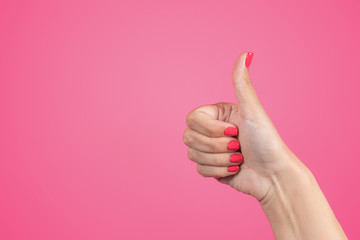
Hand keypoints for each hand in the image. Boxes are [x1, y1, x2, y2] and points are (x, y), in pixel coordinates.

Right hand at [183, 52, 304, 201]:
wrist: (273, 175)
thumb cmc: (266, 141)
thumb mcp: (252, 110)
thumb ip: (242, 83)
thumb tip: (246, 53)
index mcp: (217, 114)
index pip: (192, 118)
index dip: (211, 128)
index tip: (234, 131)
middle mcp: (211, 130)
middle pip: (189, 137)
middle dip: (217, 146)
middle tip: (238, 146)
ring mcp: (209, 150)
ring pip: (193, 154)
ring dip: (220, 160)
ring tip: (239, 158)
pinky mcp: (210, 168)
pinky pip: (199, 169)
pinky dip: (219, 171)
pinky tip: (235, 169)